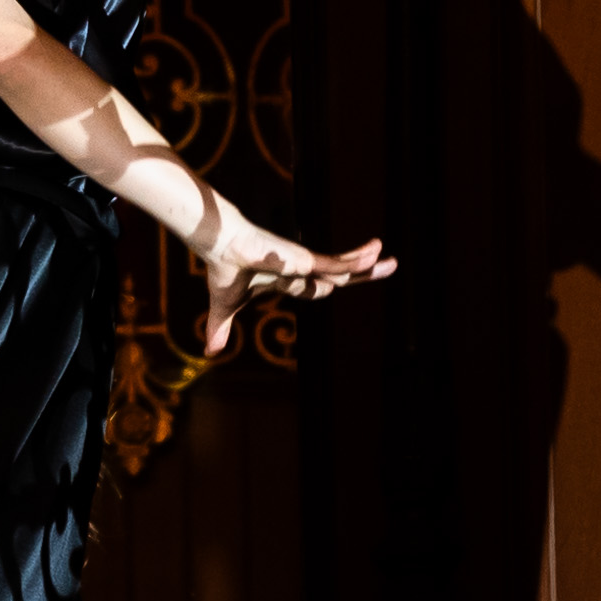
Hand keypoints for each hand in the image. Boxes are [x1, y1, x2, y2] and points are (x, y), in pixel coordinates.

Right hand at [192, 212, 392, 354]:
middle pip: (339, 274)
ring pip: (343, 268)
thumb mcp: (225, 306)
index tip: (340, 282)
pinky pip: (335, 263)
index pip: (315, 286)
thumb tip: (208, 353)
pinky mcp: (305, 259)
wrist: (221, 247)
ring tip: (391, 261)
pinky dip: (354, 262)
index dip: (328, 286)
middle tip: (387, 265)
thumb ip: (221, 328)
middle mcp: (300, 269)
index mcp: (286, 279)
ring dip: (368, 265)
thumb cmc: (224, 270)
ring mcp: (305, 263)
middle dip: (363, 272)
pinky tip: (374, 253)